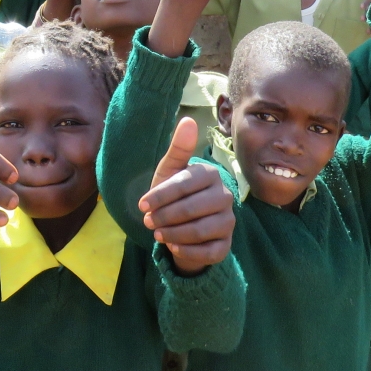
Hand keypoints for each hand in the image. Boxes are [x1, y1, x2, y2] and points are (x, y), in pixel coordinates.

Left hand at [137, 117, 235, 272]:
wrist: (182, 227)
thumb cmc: (174, 195)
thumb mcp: (170, 172)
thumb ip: (178, 149)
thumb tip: (188, 119)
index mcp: (211, 175)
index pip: (184, 184)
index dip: (160, 196)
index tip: (142, 205)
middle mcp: (225, 196)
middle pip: (192, 208)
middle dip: (165, 216)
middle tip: (148, 222)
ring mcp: (228, 221)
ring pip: (200, 230)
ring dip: (173, 234)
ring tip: (157, 234)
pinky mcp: (226, 245)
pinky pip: (209, 251)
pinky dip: (187, 251)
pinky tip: (172, 247)